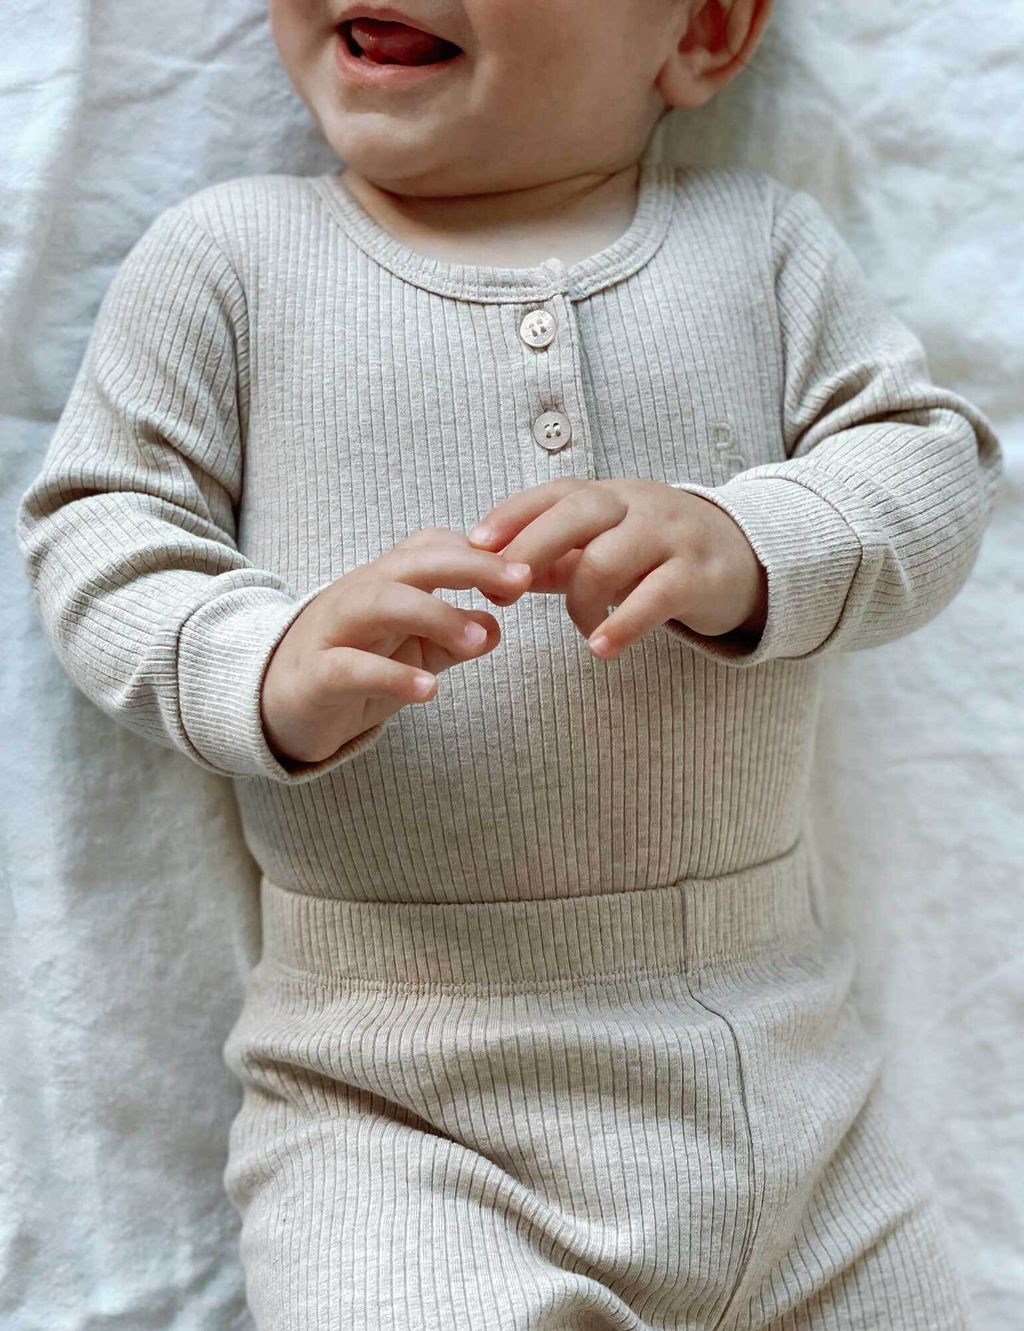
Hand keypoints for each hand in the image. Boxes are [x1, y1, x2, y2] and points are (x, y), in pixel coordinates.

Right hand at [260, 527, 532, 766]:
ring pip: (382, 602)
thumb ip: (453, 638)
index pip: (434, 548)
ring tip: (477, 638)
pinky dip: (392, 675)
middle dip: (469, 566)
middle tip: (520, 583)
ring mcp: (333, 631)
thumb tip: (497, 625)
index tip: (530, 572)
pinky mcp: (314, 675)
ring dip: (435, 615)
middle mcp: (360, 595)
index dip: (483, 554)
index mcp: (387, 583)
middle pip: (413, 562)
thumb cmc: (353, 668)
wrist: (276, 704)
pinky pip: (351, 667)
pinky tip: (429, 689)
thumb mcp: (412, 651)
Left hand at [466, 478, 767, 660]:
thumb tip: (488, 574)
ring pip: (609, 559)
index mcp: (609, 495)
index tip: (475, 544)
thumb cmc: (658, 553)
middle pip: (578, 513)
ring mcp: (671, 537)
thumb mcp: (606, 544)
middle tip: (506, 588)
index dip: (513, 514)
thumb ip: (554, 557)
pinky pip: (654, 597)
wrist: (745, 558)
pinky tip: (601, 647)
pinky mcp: (700, 575)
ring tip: (582, 627)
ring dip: (580, 602)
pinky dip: (621, 624)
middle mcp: (638, 506)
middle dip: (533, 547)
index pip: (555, 494)